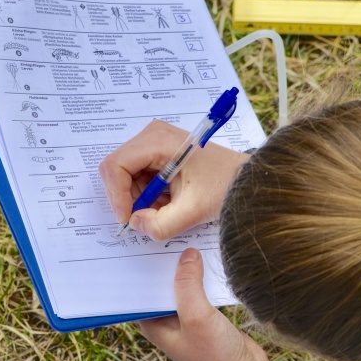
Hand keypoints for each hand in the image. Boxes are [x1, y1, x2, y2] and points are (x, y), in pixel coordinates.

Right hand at [99, 120, 248, 240]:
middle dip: (126, 197)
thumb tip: (134, 223)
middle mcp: (152, 135)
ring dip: (137, 197)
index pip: (116, 165)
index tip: (127, 218)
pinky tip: (166, 199)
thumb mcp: (192, 212)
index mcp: (158, 141)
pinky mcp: (156, 150)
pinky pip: (136, 174)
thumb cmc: (224, 186)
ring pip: (124, 174)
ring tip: (164, 207)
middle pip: (117, 169)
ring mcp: (153, 141)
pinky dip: (145, 192)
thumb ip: (159, 225)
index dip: (116, 195)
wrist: (244, 177)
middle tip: (147, 215)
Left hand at [138, 249, 268, 360]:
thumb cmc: (215, 355)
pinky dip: (203, 278)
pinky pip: (200, 291)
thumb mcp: (196, 316)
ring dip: (186, 270)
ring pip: (182, 287)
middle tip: (165, 236)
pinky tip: (207, 258)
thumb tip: (187, 253)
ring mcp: (187, 319)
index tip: (139, 246)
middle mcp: (166, 321)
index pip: (139, 292)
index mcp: (153, 325)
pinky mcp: (206, 317)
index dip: (139, 271)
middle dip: (164, 266)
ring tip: (185, 240)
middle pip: (160, 286)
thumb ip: (188, 284)